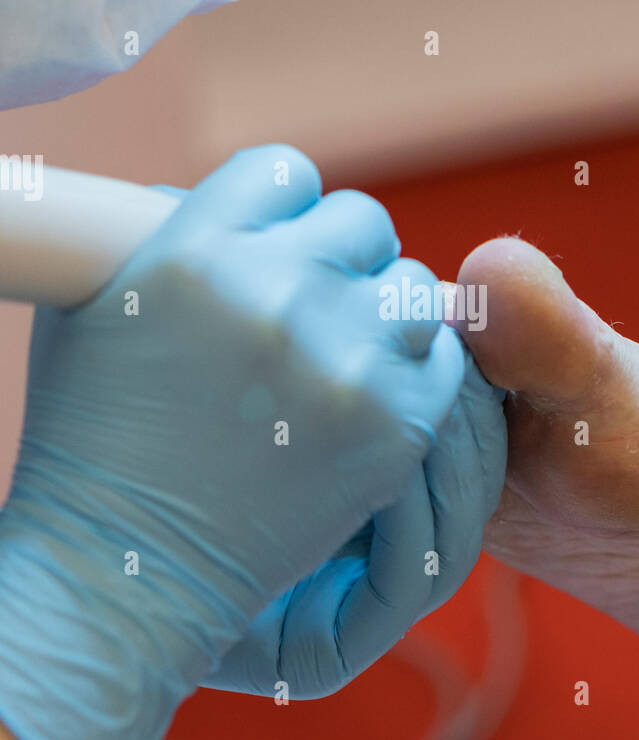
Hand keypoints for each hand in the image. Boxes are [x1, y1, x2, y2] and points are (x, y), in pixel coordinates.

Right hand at [0, 146, 465, 739]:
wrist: (127, 566)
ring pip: (413, 286)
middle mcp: (275, 291)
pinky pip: (444, 359)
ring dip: (386, 312)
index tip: (277, 246)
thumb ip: (161, 233)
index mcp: (195, 250)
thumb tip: (217, 196)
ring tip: (352, 351)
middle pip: (362, 220)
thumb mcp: (93, 307)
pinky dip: (416, 371)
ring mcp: (342, 360)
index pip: (282, 172)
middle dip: (342, 257)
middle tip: (321, 301)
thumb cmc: (94, 437)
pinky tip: (378, 393)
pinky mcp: (392, 426)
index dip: (282, 209)